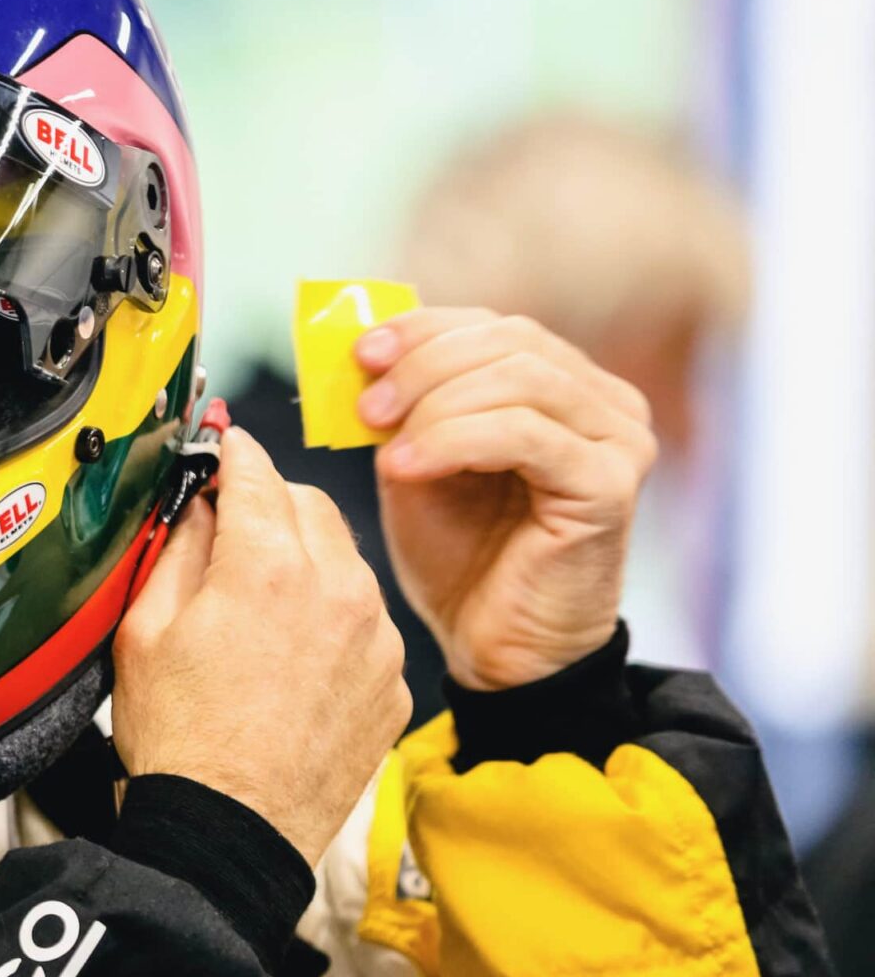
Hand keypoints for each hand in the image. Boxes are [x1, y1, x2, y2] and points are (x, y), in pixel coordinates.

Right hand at [113, 427, 410, 863]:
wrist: (228, 836)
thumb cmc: (181, 740)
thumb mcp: (144, 629)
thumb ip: (179, 547)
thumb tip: (199, 505)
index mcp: (269, 567)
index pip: (255, 470)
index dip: (228, 453)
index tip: (218, 451)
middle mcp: (339, 591)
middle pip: (309, 503)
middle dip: (269, 503)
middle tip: (230, 530)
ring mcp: (376, 641)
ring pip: (345, 561)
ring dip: (306, 561)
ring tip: (259, 609)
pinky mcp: (393, 684)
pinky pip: (365, 624)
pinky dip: (333, 622)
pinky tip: (291, 662)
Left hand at [356, 309, 657, 690]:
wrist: (498, 650)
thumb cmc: (460, 559)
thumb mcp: (417, 464)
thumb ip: (405, 407)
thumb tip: (361, 351)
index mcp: (563, 387)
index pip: (494, 326)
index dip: (423, 328)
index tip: (359, 351)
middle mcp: (606, 405)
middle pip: (509, 341)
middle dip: (423, 364)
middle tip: (365, 404)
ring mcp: (618, 441)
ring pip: (519, 379)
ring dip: (435, 403)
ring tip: (383, 443)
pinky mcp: (611, 486)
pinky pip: (527, 435)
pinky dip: (455, 441)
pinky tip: (407, 467)